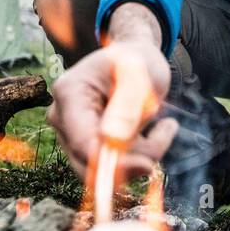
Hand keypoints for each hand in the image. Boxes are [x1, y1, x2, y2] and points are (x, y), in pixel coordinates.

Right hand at [45, 31, 178, 182]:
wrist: (135, 60)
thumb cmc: (136, 61)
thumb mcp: (138, 72)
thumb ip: (126, 102)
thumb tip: (111, 139)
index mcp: (69, 94)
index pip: (82, 144)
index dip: (112, 163)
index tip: (148, 165)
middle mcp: (62, 118)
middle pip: (90, 165)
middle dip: (132, 159)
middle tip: (167, 130)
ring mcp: (71, 135)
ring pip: (106, 170)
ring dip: (142, 154)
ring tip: (166, 124)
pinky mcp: (86, 147)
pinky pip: (114, 169)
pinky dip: (140, 155)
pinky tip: (157, 131)